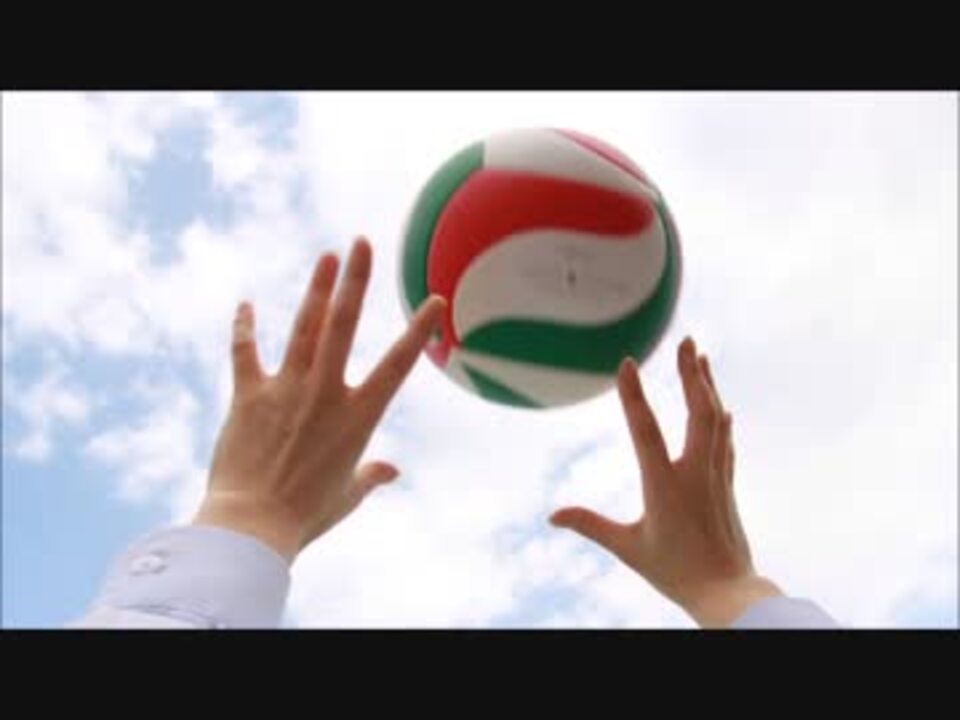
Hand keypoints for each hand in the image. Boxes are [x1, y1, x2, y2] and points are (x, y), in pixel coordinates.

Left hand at [193, 237, 445, 562]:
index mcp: (357, 417)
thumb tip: (393, 470)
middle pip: (343, 326)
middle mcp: (325, 394)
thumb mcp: (348, 496)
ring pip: (303, 328)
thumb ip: (371, 476)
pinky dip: (244, 328)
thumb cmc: (305, 516)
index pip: (397, 365)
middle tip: (362, 242)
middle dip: (356, 281)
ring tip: (327, 256)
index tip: (434, 301)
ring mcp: (285, 390)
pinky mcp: (248, 396)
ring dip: (316, 289)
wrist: (251, 526)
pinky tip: (244, 304)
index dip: (418, 331)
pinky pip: (245, 353)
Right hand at [550, 337, 782, 626]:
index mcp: (664, 486)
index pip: (646, 432)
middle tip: (687, 340)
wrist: (727, 592)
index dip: (635, 396)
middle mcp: (694, 474)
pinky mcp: (726, 483)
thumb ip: (590, 525)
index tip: (629, 363)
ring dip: (708, 386)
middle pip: (698, 413)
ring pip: (716, 421)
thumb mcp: (627, 548)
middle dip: (691, 374)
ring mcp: (715, 476)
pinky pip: (724, 441)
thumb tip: (552, 516)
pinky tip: (721, 405)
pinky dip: (719, 418)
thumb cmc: (674, 572)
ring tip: (701, 357)